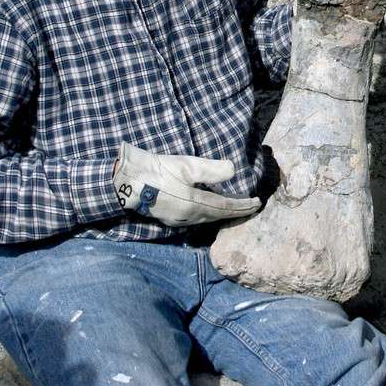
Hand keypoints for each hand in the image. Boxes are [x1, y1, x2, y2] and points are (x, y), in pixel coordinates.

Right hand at [113, 143, 260, 226]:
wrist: (128, 181)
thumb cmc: (158, 170)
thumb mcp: (187, 165)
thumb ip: (212, 169)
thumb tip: (234, 171)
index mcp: (196, 205)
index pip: (226, 207)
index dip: (243, 206)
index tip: (257, 203)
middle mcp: (189, 217)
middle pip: (218, 216)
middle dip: (236, 213)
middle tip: (251, 208)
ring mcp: (177, 220)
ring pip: (207, 220)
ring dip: (222, 216)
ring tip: (234, 210)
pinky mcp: (168, 218)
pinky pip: (196, 220)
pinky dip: (208, 216)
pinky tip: (208, 211)